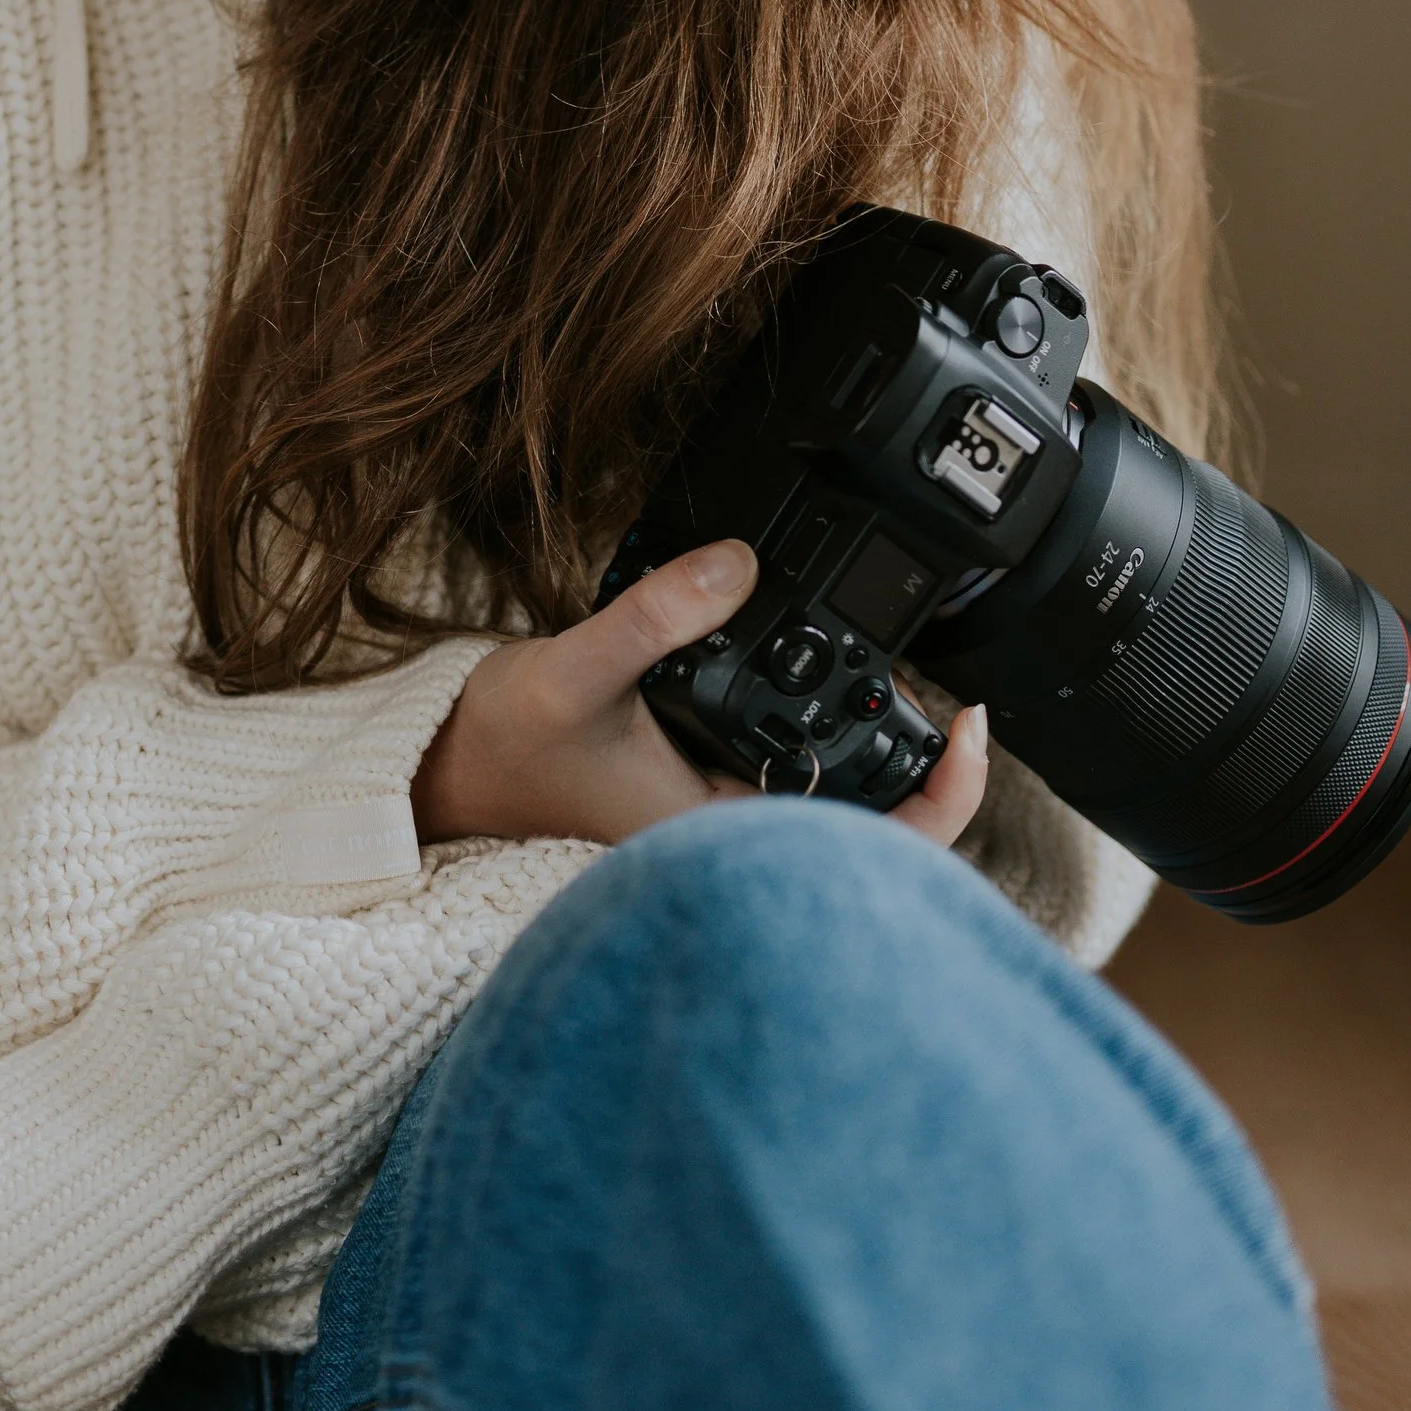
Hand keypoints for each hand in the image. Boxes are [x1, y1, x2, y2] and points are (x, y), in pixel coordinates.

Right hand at [412, 536, 989, 851]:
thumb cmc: (499, 751)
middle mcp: (728, 843)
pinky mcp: (696, 792)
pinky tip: (810, 681)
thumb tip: (739, 563)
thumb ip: (655, 616)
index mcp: (720, 839)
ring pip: (831, 800)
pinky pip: (784, 774)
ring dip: (868, 747)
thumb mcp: (573, 671)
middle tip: (948, 694)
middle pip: (873, 828)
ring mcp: (715, 821)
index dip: (945, 795)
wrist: (442, 775)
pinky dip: (812, 732)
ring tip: (897, 683)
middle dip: (922, 762)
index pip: (874, 848)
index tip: (968, 724)